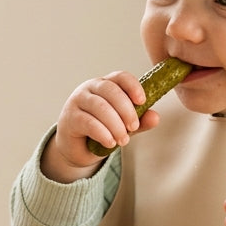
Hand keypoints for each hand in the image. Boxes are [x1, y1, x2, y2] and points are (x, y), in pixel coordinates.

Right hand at [40, 70, 161, 182]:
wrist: (76, 149)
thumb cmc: (101, 131)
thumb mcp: (124, 126)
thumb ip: (139, 121)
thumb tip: (155, 117)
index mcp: (106, 85)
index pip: (121, 77)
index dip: (133, 86)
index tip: (142, 101)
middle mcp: (90, 88)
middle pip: (111, 91)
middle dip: (126, 110)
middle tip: (134, 127)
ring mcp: (77, 101)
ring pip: (100, 107)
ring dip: (116, 125)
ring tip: (123, 140)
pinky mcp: (70, 118)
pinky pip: (88, 122)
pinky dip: (103, 133)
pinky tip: (110, 143)